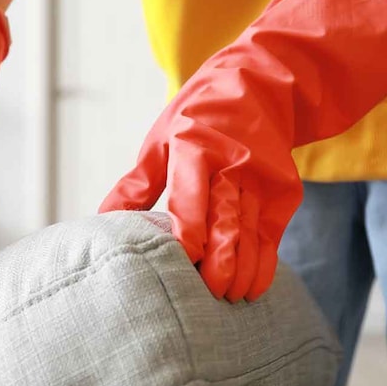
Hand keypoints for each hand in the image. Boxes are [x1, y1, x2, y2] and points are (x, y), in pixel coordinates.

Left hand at [101, 0, 386, 301]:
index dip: (190, 236)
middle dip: (221, 265)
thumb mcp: (159, 141)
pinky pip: (273, 236)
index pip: (191, 200)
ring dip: (243, 271)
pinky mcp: (284, 192)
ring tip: (229, 299)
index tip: (184, 265)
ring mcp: (262, 180)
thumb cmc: (196, 118)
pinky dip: (264, 263)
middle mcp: (232, 165)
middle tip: (209, 296)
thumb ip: (134, 185)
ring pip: (253, 235)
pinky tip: (252, 288)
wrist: (260, 86)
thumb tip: (101, 222)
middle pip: (227, 223)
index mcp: (194, 149)